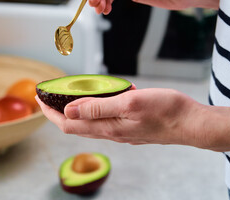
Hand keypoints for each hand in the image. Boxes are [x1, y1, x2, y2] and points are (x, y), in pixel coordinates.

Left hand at [36, 88, 208, 146]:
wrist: (191, 124)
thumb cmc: (165, 111)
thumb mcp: (129, 103)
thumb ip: (98, 107)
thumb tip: (68, 109)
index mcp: (107, 127)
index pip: (68, 122)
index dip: (50, 112)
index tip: (39, 97)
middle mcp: (111, 132)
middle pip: (75, 125)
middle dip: (57, 112)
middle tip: (49, 96)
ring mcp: (120, 132)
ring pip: (88, 124)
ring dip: (74, 112)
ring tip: (68, 96)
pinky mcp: (129, 129)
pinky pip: (102, 121)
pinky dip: (92, 111)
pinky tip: (97, 99)